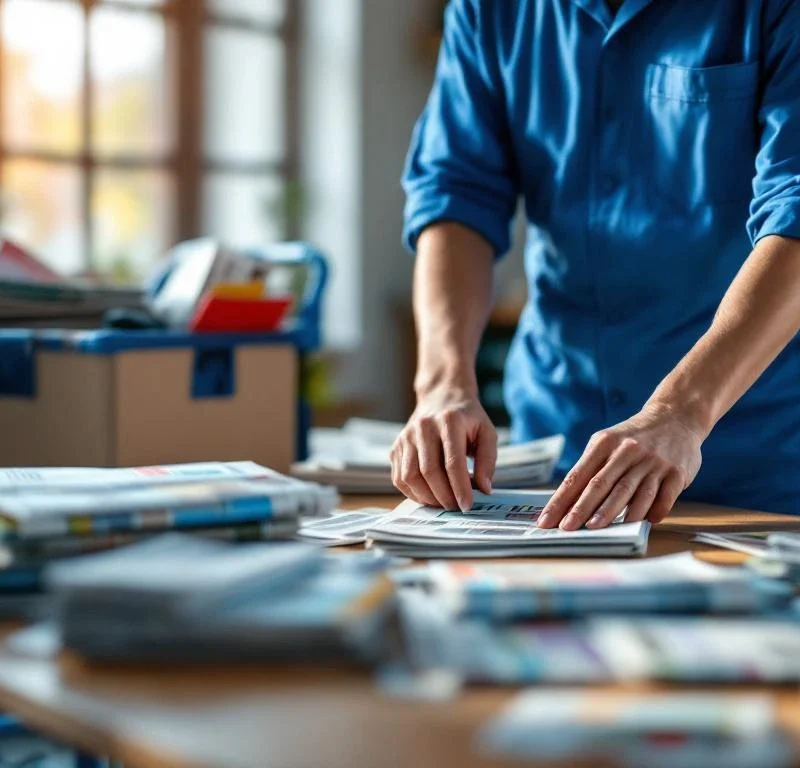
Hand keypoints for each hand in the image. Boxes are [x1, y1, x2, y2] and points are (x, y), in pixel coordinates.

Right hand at [390, 387, 496, 510]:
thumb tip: (484, 489)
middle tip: (457, 507)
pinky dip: (413, 493)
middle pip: (429, 471)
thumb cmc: (467, 419)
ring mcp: (405, 437)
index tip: (467, 505)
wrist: (441, 398)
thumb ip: (488, 460)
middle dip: (444, 496)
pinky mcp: (395, 447)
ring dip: (427, 497)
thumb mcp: (487, 432)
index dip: (460, 487)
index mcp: (449, 420)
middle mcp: (423, 427)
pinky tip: (429, 495)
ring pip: (410, 477)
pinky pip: (399, 478)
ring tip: (444, 503)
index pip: (452, 462)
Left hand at [538, 403, 703, 529]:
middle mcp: (628, 451)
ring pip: (631, 491)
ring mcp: (653, 462)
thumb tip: (568, 503)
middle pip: (601, 484)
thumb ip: (591, 468)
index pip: (577, 476)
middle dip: (582, 508)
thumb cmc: (633, 438)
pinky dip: (654, 511)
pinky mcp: (676, 473)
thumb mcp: (607, 442)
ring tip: (597, 528)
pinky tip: (645, 523)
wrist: (675, 417)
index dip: (561, 499)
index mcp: (605, 443)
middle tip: (568, 527)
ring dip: (613, 511)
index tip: (548, 519)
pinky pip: (664, 497)